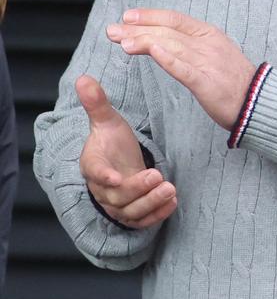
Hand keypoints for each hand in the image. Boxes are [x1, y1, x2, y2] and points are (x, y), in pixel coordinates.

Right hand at [76, 74, 176, 228]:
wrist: (120, 163)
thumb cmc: (112, 141)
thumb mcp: (108, 121)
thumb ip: (97, 103)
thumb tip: (83, 77)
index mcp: (93, 164)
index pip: (95, 172)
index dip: (104, 176)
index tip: (117, 177)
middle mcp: (103, 189)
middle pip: (118, 196)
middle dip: (139, 189)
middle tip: (159, 177)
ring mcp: (117, 204)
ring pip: (131, 212)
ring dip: (151, 203)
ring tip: (170, 190)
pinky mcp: (131, 214)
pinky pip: (142, 221)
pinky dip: (157, 215)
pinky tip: (173, 203)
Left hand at [106, 9, 256, 130]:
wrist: (260, 102)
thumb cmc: (235, 81)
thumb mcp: (215, 54)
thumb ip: (192, 47)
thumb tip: (166, 41)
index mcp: (209, 34)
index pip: (174, 19)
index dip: (149, 15)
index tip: (127, 16)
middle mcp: (207, 43)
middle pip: (167, 31)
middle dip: (137, 29)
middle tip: (112, 31)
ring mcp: (208, 62)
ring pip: (171, 46)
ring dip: (145, 42)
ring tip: (122, 42)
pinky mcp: (208, 83)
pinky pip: (185, 68)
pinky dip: (168, 59)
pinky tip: (152, 52)